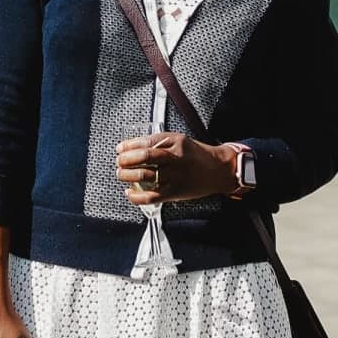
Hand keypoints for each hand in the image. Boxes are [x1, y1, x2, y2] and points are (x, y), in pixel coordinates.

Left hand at [115, 133, 236, 204]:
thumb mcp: (181, 141)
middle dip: (126, 159)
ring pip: (146, 175)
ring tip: (121, 174)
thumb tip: (135, 148)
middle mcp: (175, 158)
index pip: (147, 141)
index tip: (120, 148)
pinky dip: (136, 196)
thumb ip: (161, 143)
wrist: (219, 170)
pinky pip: (152, 196)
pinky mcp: (176, 191)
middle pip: (145, 157)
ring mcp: (176, 176)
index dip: (129, 145)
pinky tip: (129, 193)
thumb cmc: (198, 155)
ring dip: (128, 175)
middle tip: (119, 161)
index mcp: (176, 141)